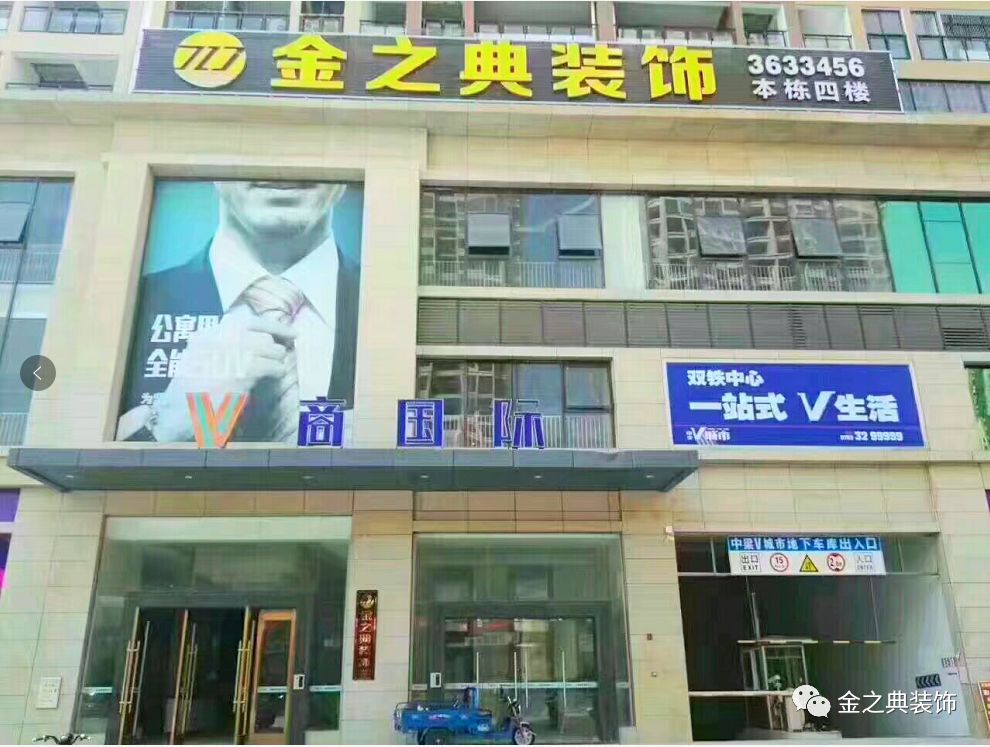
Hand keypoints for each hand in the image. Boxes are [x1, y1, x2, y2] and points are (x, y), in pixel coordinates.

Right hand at [149, 307, 295, 441]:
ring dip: (276, 360)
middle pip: (262, 336)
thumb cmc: (191, 387)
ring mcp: (233, 353)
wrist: (182, 408)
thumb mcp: (199, 354)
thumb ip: (222, 342)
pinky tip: (274, 376)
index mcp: (210, 333)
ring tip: (274, 368)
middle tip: (279, 355)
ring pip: (270, 349)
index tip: (290, 331)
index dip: (274, 326)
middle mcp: (222, 337)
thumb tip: (261, 338)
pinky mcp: (244, 371)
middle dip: (273, 347)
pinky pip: (272, 366)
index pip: (248, 320)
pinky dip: (277, 371)